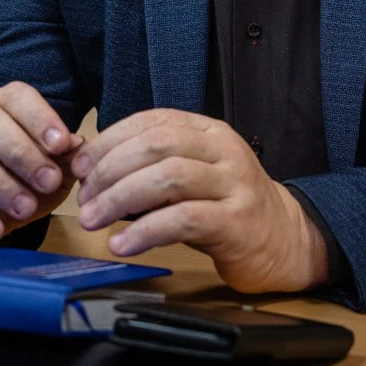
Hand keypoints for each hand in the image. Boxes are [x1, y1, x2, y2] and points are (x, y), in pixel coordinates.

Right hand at [0, 82, 83, 242]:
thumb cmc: (26, 169)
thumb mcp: (51, 159)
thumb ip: (64, 153)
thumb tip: (77, 148)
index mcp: (3, 102)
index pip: (17, 98)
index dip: (39, 118)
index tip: (62, 144)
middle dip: (20, 153)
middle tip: (49, 182)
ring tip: (26, 210)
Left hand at [71, 109, 328, 293]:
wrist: (285, 240)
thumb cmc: (226, 206)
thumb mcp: (193, 174)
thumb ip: (153, 166)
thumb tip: (92, 169)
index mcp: (208, 131)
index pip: (152, 121)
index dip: (110, 141)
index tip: (80, 166)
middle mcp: (223, 149)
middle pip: (157, 145)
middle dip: (110, 170)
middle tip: (84, 198)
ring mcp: (234, 184)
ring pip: (169, 178)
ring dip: (121, 198)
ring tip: (94, 219)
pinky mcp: (237, 222)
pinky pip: (184, 219)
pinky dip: (145, 231)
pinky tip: (123, 244)